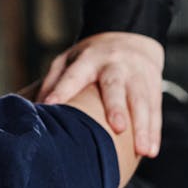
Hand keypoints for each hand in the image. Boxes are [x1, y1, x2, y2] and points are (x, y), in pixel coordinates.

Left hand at [37, 32, 164, 156]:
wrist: (130, 37)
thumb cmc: (91, 58)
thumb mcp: (69, 60)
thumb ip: (53, 82)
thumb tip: (32, 110)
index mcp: (89, 59)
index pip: (74, 75)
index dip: (62, 89)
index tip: (50, 106)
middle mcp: (115, 65)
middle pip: (116, 86)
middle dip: (117, 106)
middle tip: (117, 127)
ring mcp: (137, 75)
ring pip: (142, 101)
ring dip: (143, 127)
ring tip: (142, 151)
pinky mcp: (153, 86)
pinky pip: (155, 110)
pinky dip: (154, 132)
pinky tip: (150, 151)